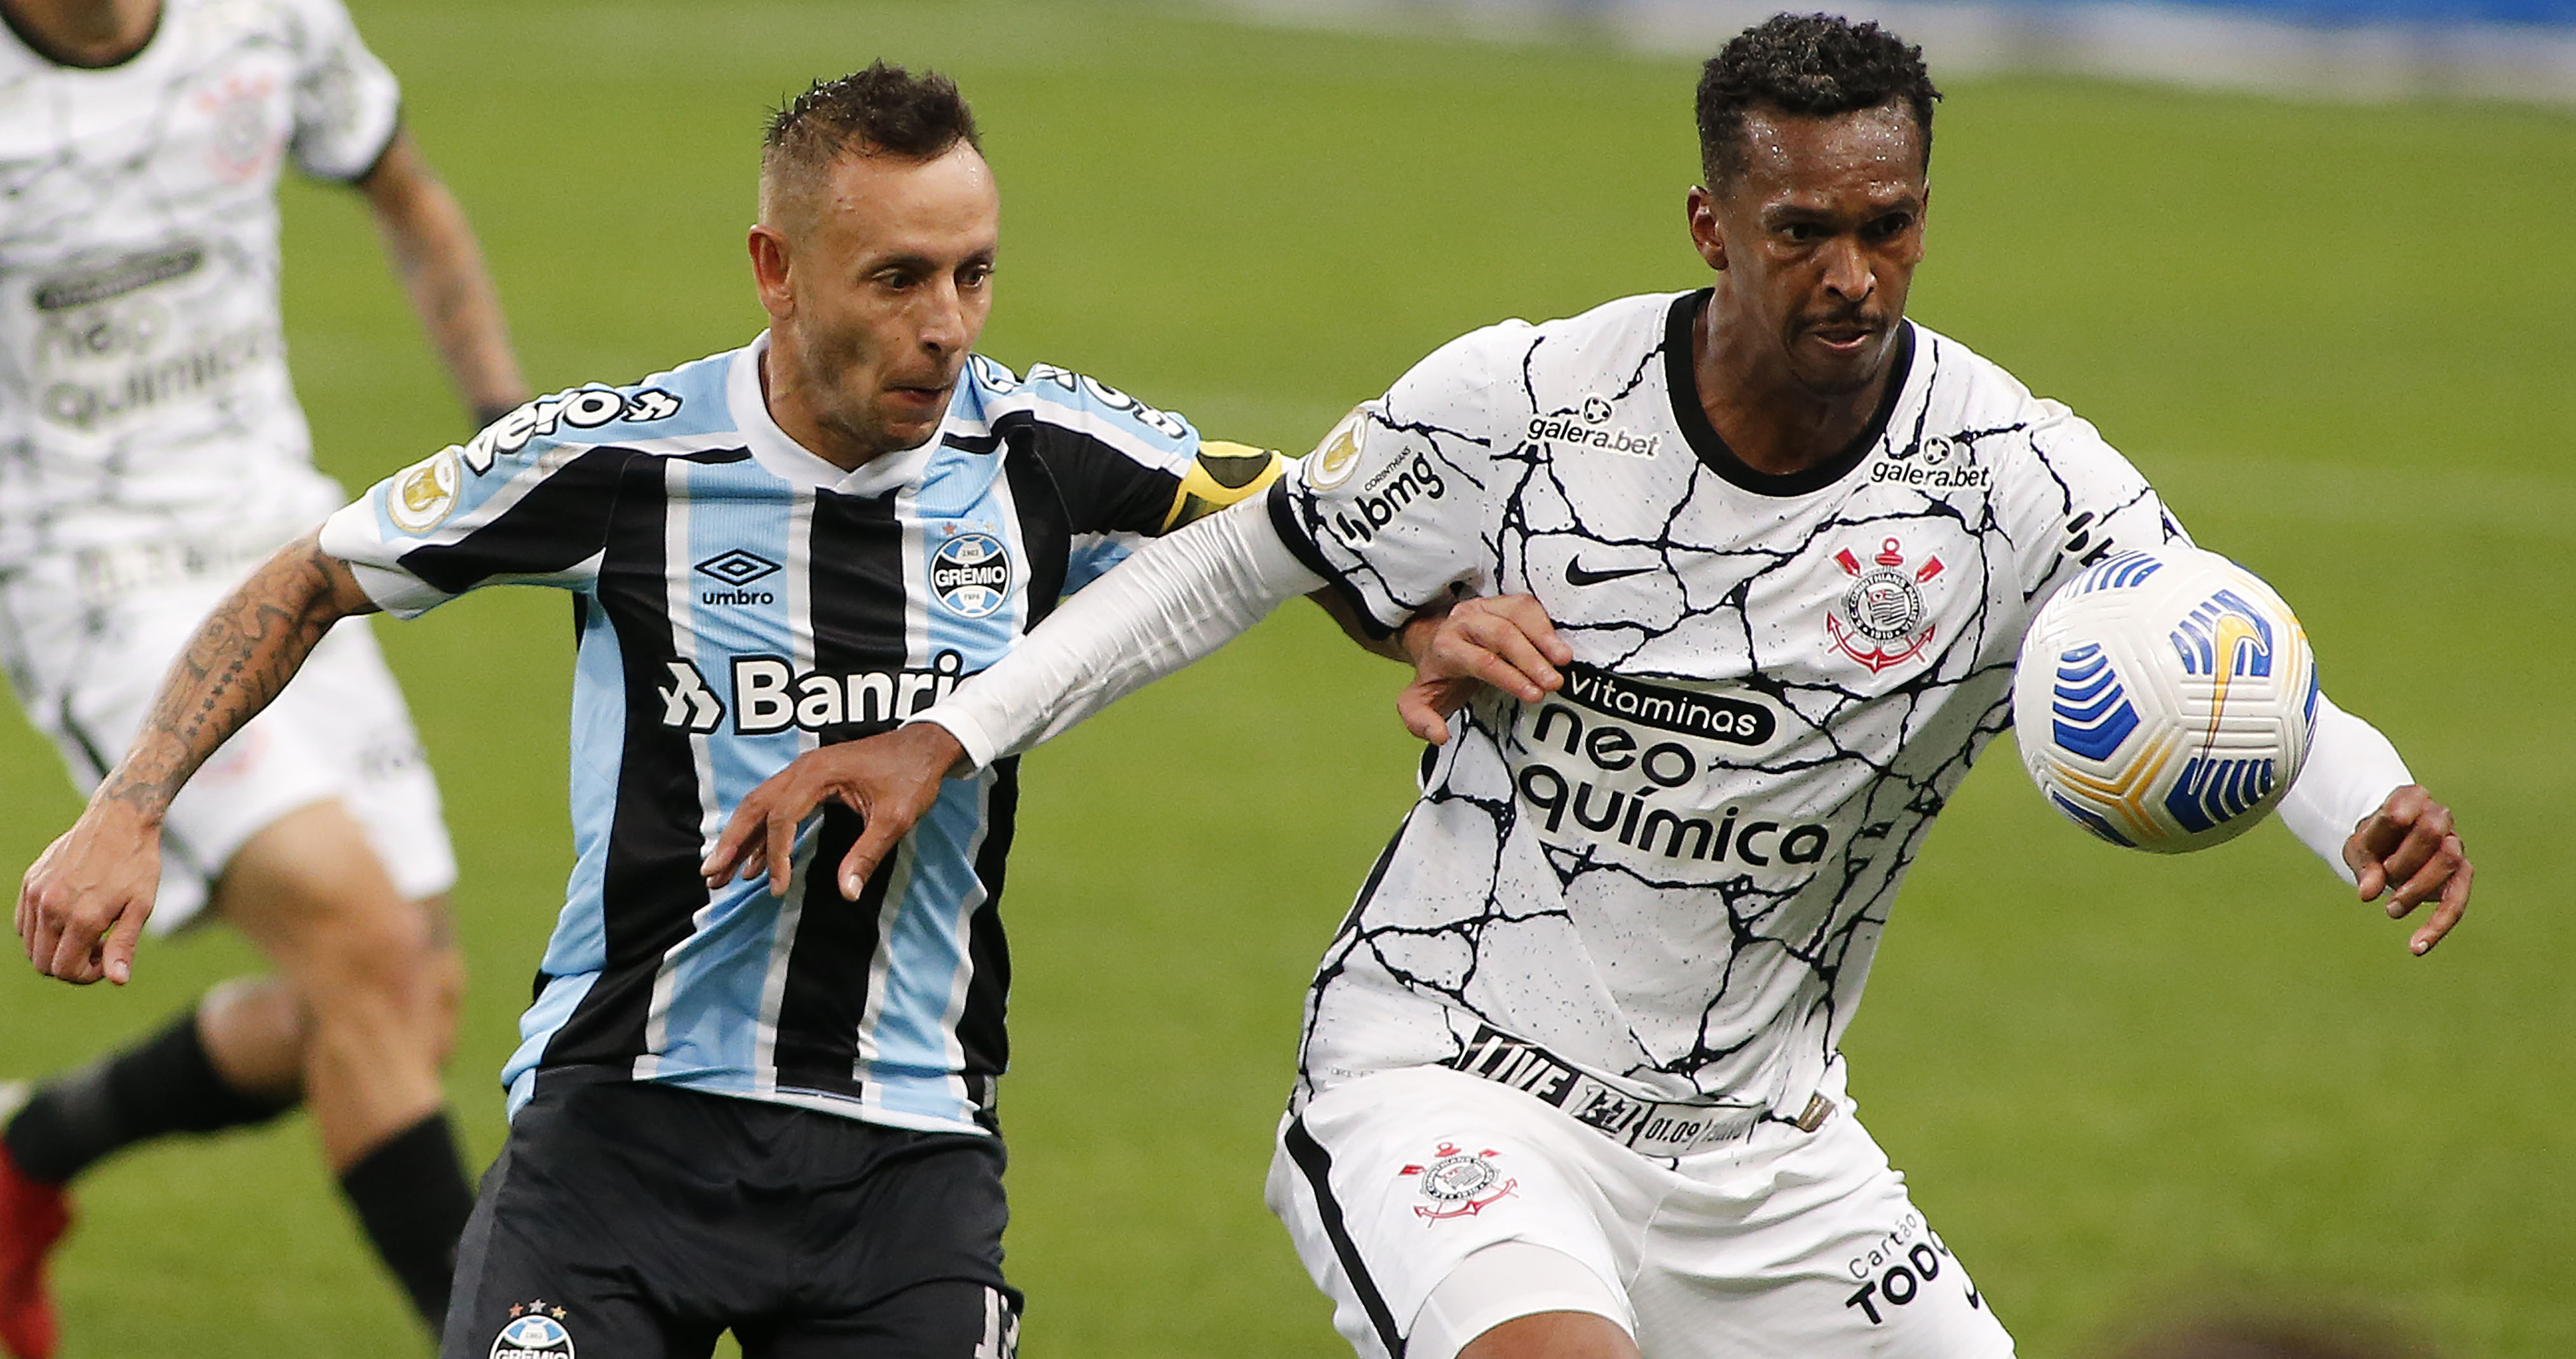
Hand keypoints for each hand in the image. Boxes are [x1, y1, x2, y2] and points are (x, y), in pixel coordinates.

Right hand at [17, 801, 161, 984]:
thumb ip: (124, 945)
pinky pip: (23, 923)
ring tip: (86, 930)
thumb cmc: (136, 865)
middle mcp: (51, 907)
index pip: (64, 971)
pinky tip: (68, 917)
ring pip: (30, 945)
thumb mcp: (140, 906)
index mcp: (81, 918)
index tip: (105, 961)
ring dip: (54, 949)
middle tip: (98, 946)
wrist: (118, 820)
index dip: (86, 976)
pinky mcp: (30, 881)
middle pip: (43, 963)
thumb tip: (118, 980)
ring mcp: (36, 893)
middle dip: (70, 966)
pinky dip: (41, 931)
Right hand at [700, 723, 968, 900]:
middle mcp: (803, 769)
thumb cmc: (913, 777)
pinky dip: (762, 835)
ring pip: (760, 807)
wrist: (926, 746)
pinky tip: (752, 863)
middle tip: (710, 876)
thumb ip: (867, 854)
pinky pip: (777, 808)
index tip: (778, 888)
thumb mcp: (895, 818)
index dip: (776, 856)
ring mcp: (804, 773)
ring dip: (739, 840)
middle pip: (755, 807)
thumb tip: (846, 893)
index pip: (782, 818)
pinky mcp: (811, 781)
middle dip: (731, 843)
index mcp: (818, 774)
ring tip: (719, 875)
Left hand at [1394, 594, 1572, 744]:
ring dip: (1543, 637)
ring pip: (1516, 614)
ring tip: (1563, 660)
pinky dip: (1545, 624)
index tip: (1534, 694)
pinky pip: (1527, 606)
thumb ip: (1420, 721)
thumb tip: (1439, 735)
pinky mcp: (1502, 602)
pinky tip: (1558, 645)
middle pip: (1501, 634)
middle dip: (1531, 659)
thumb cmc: (1437, 675)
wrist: (1435, 643)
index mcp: (1445, 647)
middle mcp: (1463, 622)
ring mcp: (1484, 608)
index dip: (1510, 677)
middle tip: (1553, 682)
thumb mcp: (1418, 702)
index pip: (1481, 660)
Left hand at [2343, 784, 2470, 955]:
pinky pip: (2456, 900)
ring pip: (2449, 862)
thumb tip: (2368, 894)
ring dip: (2418, 889)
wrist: (2387, 851)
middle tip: (2384, 875)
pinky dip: (2437, 924)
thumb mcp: (2357, 850)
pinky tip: (2416, 947)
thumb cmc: (2371, 844)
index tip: (2390, 825)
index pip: (2408, 802)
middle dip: (2405, 858)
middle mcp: (2439, 818)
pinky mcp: (2460, 875)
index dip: (2399, 816)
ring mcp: (2454, 845)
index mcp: (2411, 800)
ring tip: (2390, 910)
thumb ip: (2363, 866)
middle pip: (2433, 831)